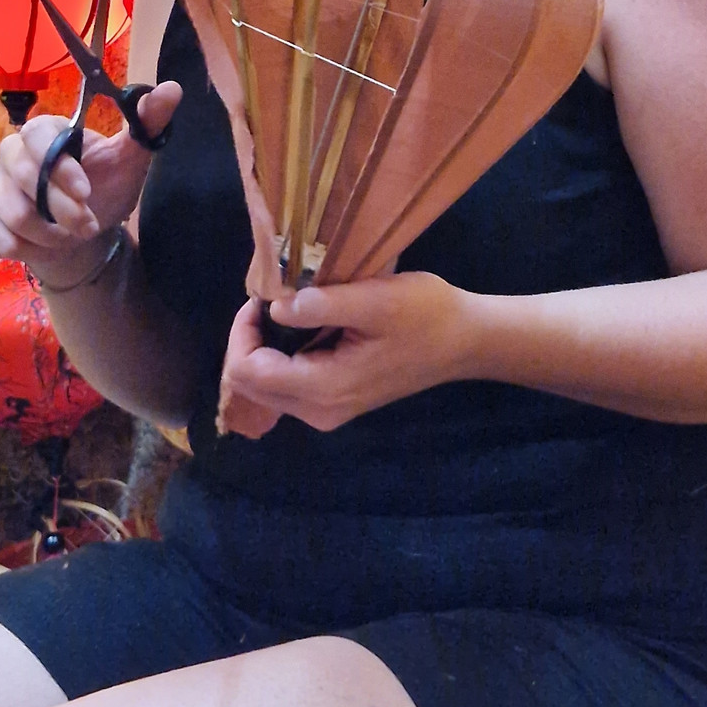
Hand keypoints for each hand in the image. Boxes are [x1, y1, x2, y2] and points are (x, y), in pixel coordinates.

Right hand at [0, 82, 180, 287]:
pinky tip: (31, 248)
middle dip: (57, 206)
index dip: (58, 165)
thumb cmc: (104, 189)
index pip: (37, 133)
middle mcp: (12, 151)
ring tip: (66, 238)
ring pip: (2, 203)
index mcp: (46, 132)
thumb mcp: (131, 160)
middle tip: (86, 224)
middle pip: (20, 171)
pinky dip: (8, 241)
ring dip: (40, 230)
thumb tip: (172, 89)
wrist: (83, 236)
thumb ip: (148, 124)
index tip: (86, 191)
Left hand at [216, 271, 475, 437]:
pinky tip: (305, 324)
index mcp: (324, 388)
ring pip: (265, 385)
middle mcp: (318, 411)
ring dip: (265, 346)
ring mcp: (326, 410)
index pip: (247, 372)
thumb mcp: (377, 299)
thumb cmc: (425, 315)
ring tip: (288, 306)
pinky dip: (282, 354)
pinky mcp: (335, 401)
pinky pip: (286, 383)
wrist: (464, 341)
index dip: (242, 332)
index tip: (262, 296)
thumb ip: (322, 305)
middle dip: (249, 339)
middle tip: (272, 298)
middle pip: (249, 383)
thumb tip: (274, 308)